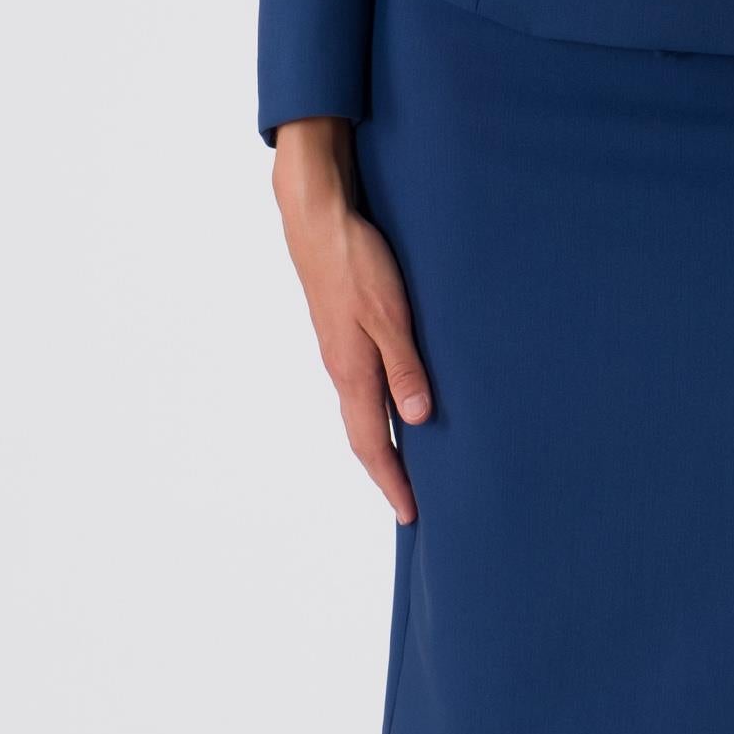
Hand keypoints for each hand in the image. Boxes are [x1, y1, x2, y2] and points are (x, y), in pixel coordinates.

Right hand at [271, 119, 430, 520]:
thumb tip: (417, 420)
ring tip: (406, 464)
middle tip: (410, 503)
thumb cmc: (356, 261)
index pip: (371, 444)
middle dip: (386, 472)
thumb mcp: (390, 314)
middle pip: (362, 436)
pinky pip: (360, 387)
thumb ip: (405, 366)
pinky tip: (393, 405)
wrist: (316, 219)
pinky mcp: (341, 332)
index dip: (392, 482)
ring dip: (380, 443)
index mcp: (352, 372)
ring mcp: (339, 351)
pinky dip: (377, 410)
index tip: (411, 515)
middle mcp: (341, 369)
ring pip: (361, 411)